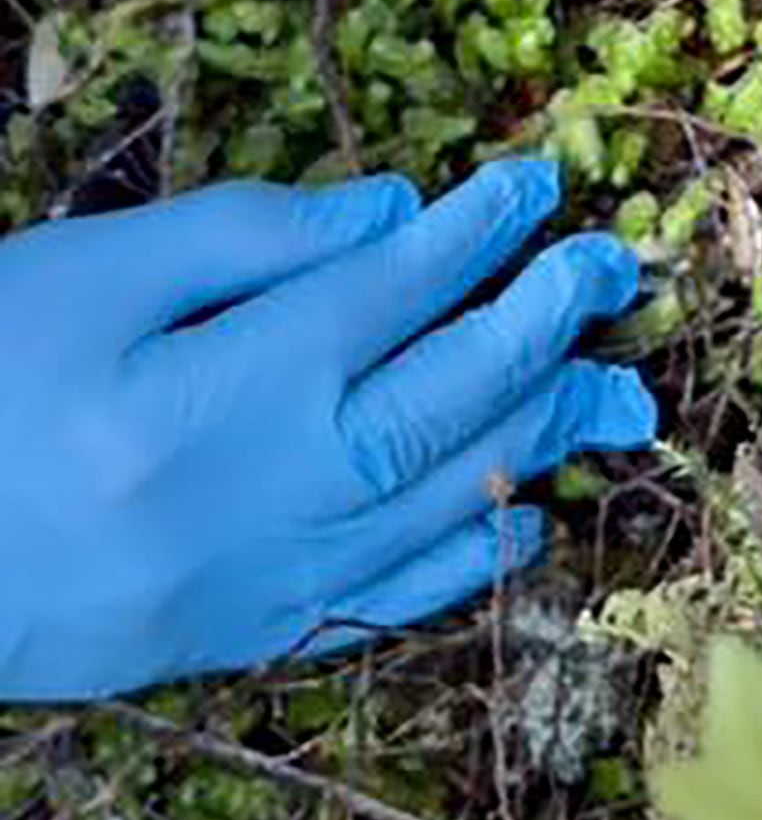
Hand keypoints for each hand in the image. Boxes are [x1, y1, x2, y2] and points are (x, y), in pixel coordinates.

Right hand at [0, 155, 655, 698]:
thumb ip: (245, 235)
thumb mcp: (88, 271)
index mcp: (222, 389)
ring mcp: (257, 580)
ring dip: (538, 438)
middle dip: (543, 327)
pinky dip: (462, 564)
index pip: (391, 294)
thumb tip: (391, 213)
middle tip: (614, 269)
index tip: (539, 181)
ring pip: (438, 506)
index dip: (475, 231)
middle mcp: (262, 493)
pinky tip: (520, 521)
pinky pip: (381, 607)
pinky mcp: (235, 638)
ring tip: (614, 387)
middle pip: (445, 400)